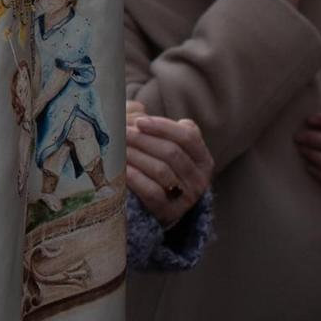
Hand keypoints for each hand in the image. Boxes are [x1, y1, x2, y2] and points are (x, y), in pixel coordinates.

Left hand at [125, 105, 212, 228]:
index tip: (140, 120)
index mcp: (203, 160)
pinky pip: (152, 192)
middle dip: (143, 139)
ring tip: (118, 146)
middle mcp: (200, 179)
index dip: (163, 127)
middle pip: (172, 152)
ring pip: (161, 170)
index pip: (188, 137)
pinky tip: (121, 169)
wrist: (163, 207)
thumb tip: (139, 109)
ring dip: (136, 155)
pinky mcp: (169, 212)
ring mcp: (186, 197)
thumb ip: (162, 129)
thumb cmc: (162, 168)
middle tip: (122, 132)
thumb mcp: (169, 149)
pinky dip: (135, 178)